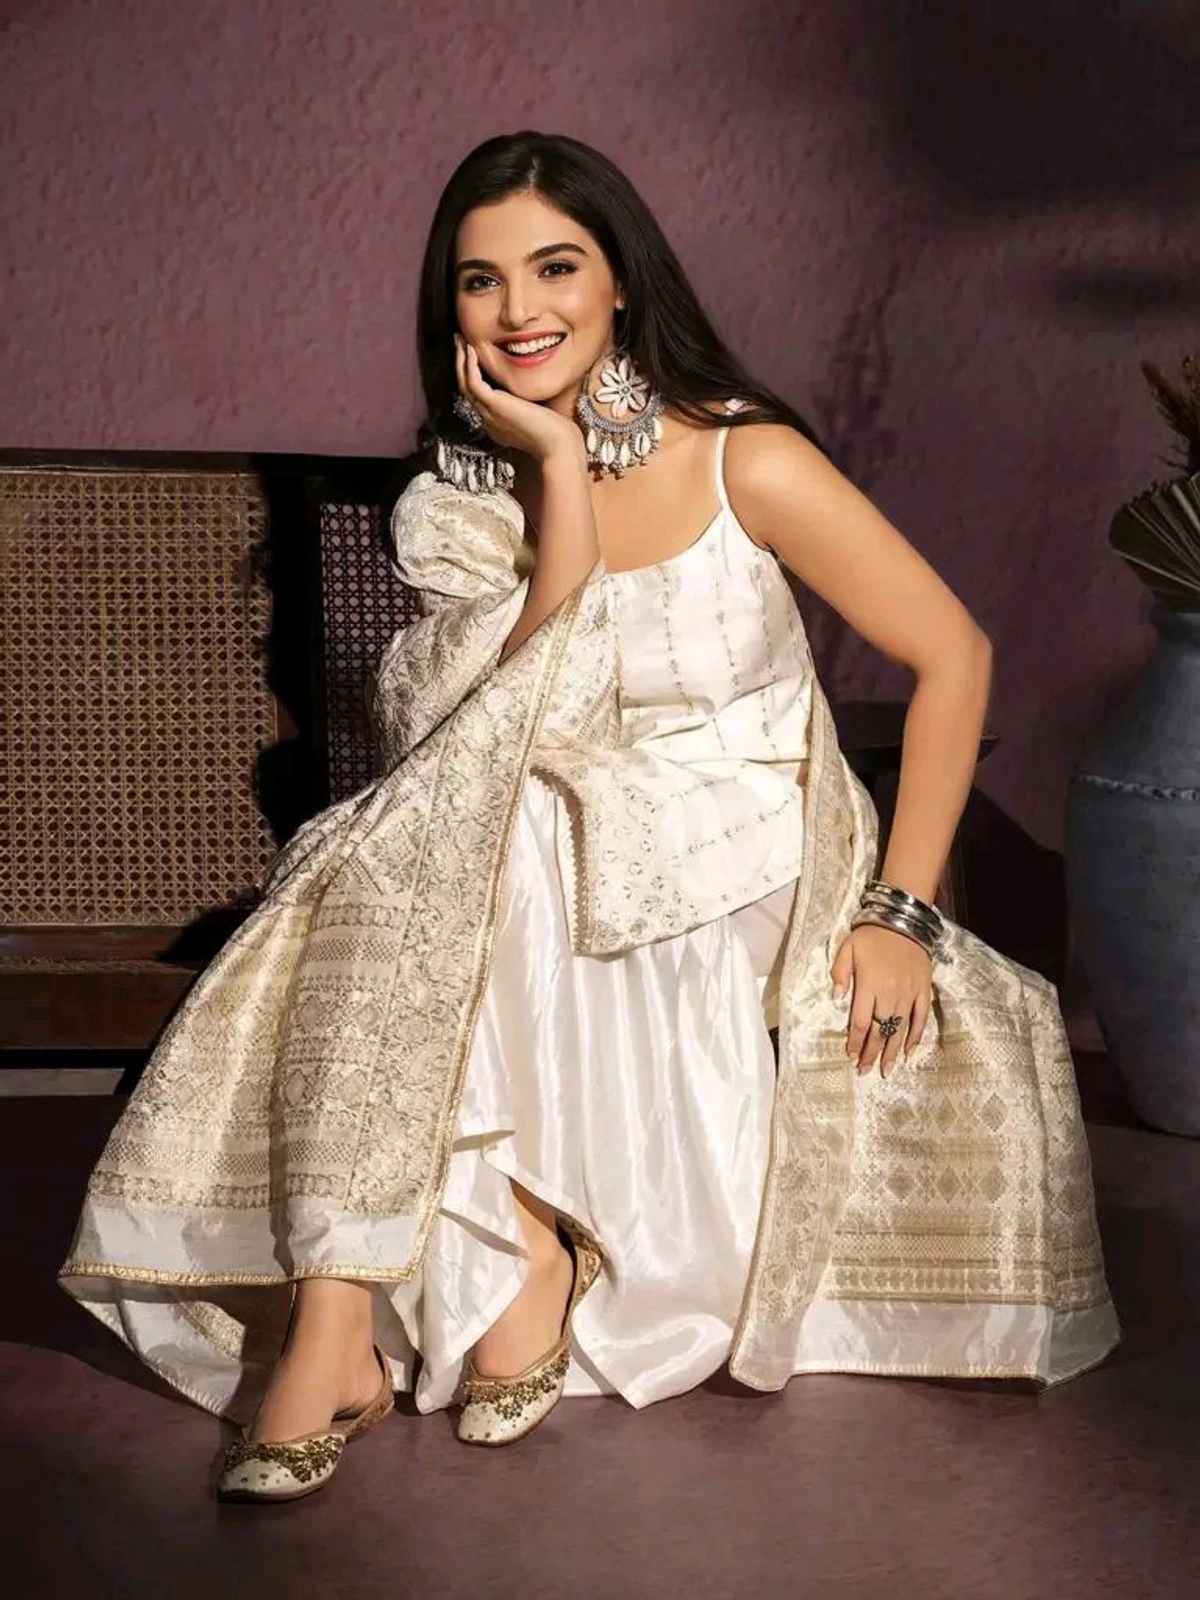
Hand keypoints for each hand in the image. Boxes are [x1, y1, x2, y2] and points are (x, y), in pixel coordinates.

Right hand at [455, 335, 583, 465]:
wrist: (556, 443)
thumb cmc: (553, 431)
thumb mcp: (533, 412)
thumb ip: (524, 401)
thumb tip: (527, 387)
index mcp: (495, 421)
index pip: (476, 394)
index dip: (471, 373)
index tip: (473, 354)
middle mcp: (487, 418)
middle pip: (465, 387)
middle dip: (461, 362)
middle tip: (460, 341)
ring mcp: (488, 413)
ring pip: (464, 384)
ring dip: (461, 360)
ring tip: (460, 340)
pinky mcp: (493, 406)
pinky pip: (473, 383)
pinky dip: (470, 365)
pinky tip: (473, 350)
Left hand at [830, 923, 931, 1077]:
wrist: (903, 921)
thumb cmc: (870, 936)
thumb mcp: (846, 949)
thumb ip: (839, 975)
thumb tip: (836, 1000)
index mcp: (868, 986)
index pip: (859, 1022)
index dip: (855, 1041)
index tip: (851, 1056)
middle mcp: (889, 995)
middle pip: (879, 1030)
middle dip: (871, 1053)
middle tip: (865, 1071)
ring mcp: (908, 994)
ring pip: (899, 1029)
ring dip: (892, 1051)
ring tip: (886, 1070)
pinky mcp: (923, 991)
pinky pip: (920, 1019)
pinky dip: (916, 1036)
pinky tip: (910, 1052)